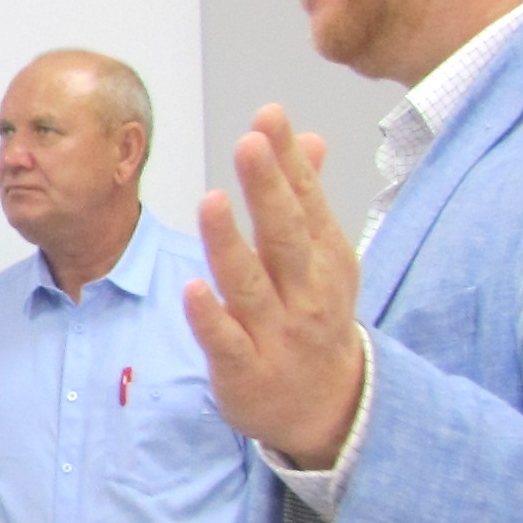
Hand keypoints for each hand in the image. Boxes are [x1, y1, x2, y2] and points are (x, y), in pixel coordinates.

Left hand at [186, 104, 368, 466]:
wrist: (329, 406)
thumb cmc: (315, 316)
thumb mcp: (324, 258)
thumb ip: (308, 198)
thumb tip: (309, 137)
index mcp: (324, 259)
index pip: (306, 201)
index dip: (287, 159)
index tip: (268, 116)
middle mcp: (304, 292)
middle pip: (285, 235)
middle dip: (268, 189)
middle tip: (250, 142)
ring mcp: (275, 332)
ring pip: (250, 284)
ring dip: (229, 243)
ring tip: (210, 199)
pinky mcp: (245, 368)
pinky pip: (226, 340)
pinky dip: (210, 316)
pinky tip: (192, 288)